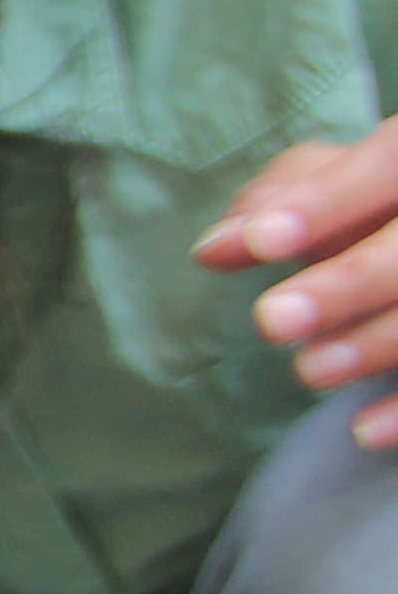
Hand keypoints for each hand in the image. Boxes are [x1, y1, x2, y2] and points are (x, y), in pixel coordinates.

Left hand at [195, 121, 397, 444]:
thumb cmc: (388, 205)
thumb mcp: (348, 179)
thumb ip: (285, 198)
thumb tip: (214, 248)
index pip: (390, 161)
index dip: (327, 201)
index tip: (260, 242)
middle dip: (348, 284)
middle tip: (272, 320)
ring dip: (377, 345)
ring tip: (308, 370)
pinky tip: (362, 432)